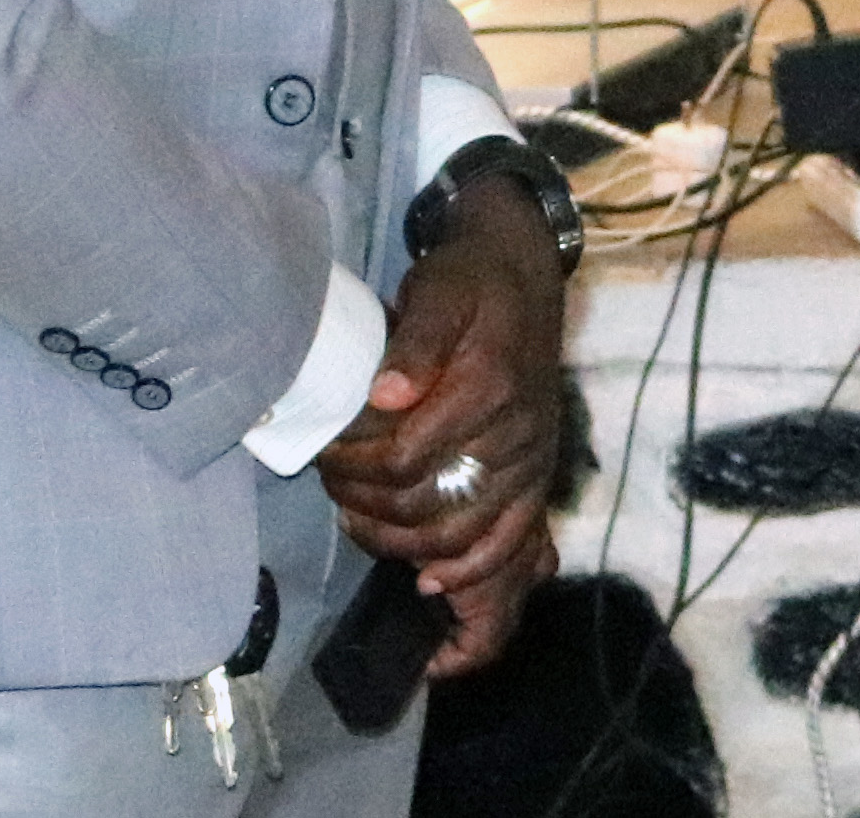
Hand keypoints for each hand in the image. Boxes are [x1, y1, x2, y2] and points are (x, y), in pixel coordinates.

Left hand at [314, 190, 569, 674]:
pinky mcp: (535, 479)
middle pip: (429, 507)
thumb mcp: (437, 291)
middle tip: (331, 489)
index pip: (405, 459)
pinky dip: (472, 574)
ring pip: (464, 539)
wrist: (525, 277)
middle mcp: (514, 436)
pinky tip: (429, 582)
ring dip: (403, 545)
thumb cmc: (470, 284)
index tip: (324, 454)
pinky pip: (513, 547)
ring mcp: (529, 464)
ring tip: (361, 526)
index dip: (352, 468)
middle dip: (367, 508)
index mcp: (486, 388)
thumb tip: (387, 395)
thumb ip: (414, 340)